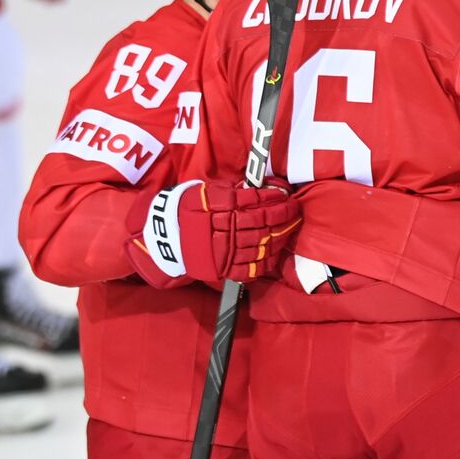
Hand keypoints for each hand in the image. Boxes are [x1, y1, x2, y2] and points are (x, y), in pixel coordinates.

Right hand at [126, 177, 301, 288]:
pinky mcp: (223, 268)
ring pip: (260, 243)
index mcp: (218, 206)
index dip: (274, 197)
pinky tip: (275, 251)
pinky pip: (250, 267)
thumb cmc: (187, 208)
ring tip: (291, 228)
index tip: (285, 194)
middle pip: (262, 222)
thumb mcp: (207, 192)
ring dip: (280, 236)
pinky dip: (265, 260)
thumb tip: (259, 190)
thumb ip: (232, 191)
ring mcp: (224, 250)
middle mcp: (223, 227)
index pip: (254, 201)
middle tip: (295, 210)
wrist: (165, 238)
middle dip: (283, 215)